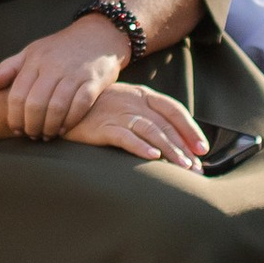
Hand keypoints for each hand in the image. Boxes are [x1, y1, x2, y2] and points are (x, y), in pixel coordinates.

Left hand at [0, 15, 128, 140]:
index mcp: (34, 60)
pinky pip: (80, 104)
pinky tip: (62, 129)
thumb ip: (9, 69)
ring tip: (45, 135)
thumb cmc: (59, 48)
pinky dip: (70, 121)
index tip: (16, 129)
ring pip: (57, 106)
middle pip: (35, 104)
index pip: (17, 94)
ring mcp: (74, 73)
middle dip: (31, 126)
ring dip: (49, 127)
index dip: (14, 117)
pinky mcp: (93, 80)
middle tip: (31, 135)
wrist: (98, 34)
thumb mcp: (32, 53)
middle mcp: (53, 66)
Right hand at [62, 85, 207, 167]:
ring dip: (169, 150)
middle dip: (183, 147)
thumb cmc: (96, 109)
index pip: (173, 109)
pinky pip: (125, 136)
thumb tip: (172, 142)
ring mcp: (117, 112)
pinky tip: (153, 157)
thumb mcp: (124, 105)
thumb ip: (146, 117)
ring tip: (182, 167)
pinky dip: (140, 146)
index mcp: (141, 94)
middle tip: (195, 168)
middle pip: (165, 124)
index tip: (203, 149)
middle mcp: (132, 101)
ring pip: (150, 131)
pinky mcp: (101, 126)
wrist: (60, 104)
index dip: (190, 129)